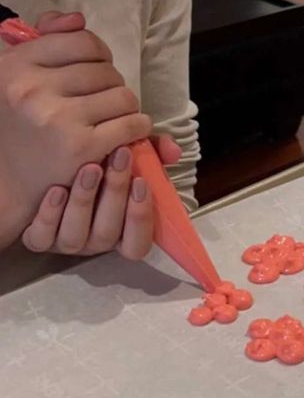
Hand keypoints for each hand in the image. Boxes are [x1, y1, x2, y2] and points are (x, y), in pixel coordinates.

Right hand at [0, 11, 151, 245]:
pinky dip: (138, 128)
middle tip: (101, 103)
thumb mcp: (16, 75)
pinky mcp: (80, 147)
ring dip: (126, 108)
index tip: (96, 71)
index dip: (99, 55)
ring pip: (124, 95)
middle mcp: (31, 88)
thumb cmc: (17, 126)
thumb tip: (77, 18)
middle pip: (106, 71)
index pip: (83, 41)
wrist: (6, 184)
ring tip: (110, 120)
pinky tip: (126, 135)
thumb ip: (45, 39)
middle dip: (112, 86)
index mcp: (15, 65)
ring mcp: (56, 118)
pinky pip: (132, 124)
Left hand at [21, 136, 181, 259]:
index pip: (137, 245)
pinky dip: (51, 215)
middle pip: (107, 235)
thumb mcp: (126, 155)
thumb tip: (172, 152)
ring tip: (89, 168)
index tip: (142, 182)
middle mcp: (94, 239)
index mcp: (120, 229)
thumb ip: (152, 151)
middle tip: (119, 157)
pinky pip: (42, 238)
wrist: (41, 157)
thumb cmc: (94, 161)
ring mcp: (65, 240)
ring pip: (76, 237)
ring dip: (85, 202)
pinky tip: (56, 190)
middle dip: (115, 195)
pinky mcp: (37, 237)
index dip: (141, 219)